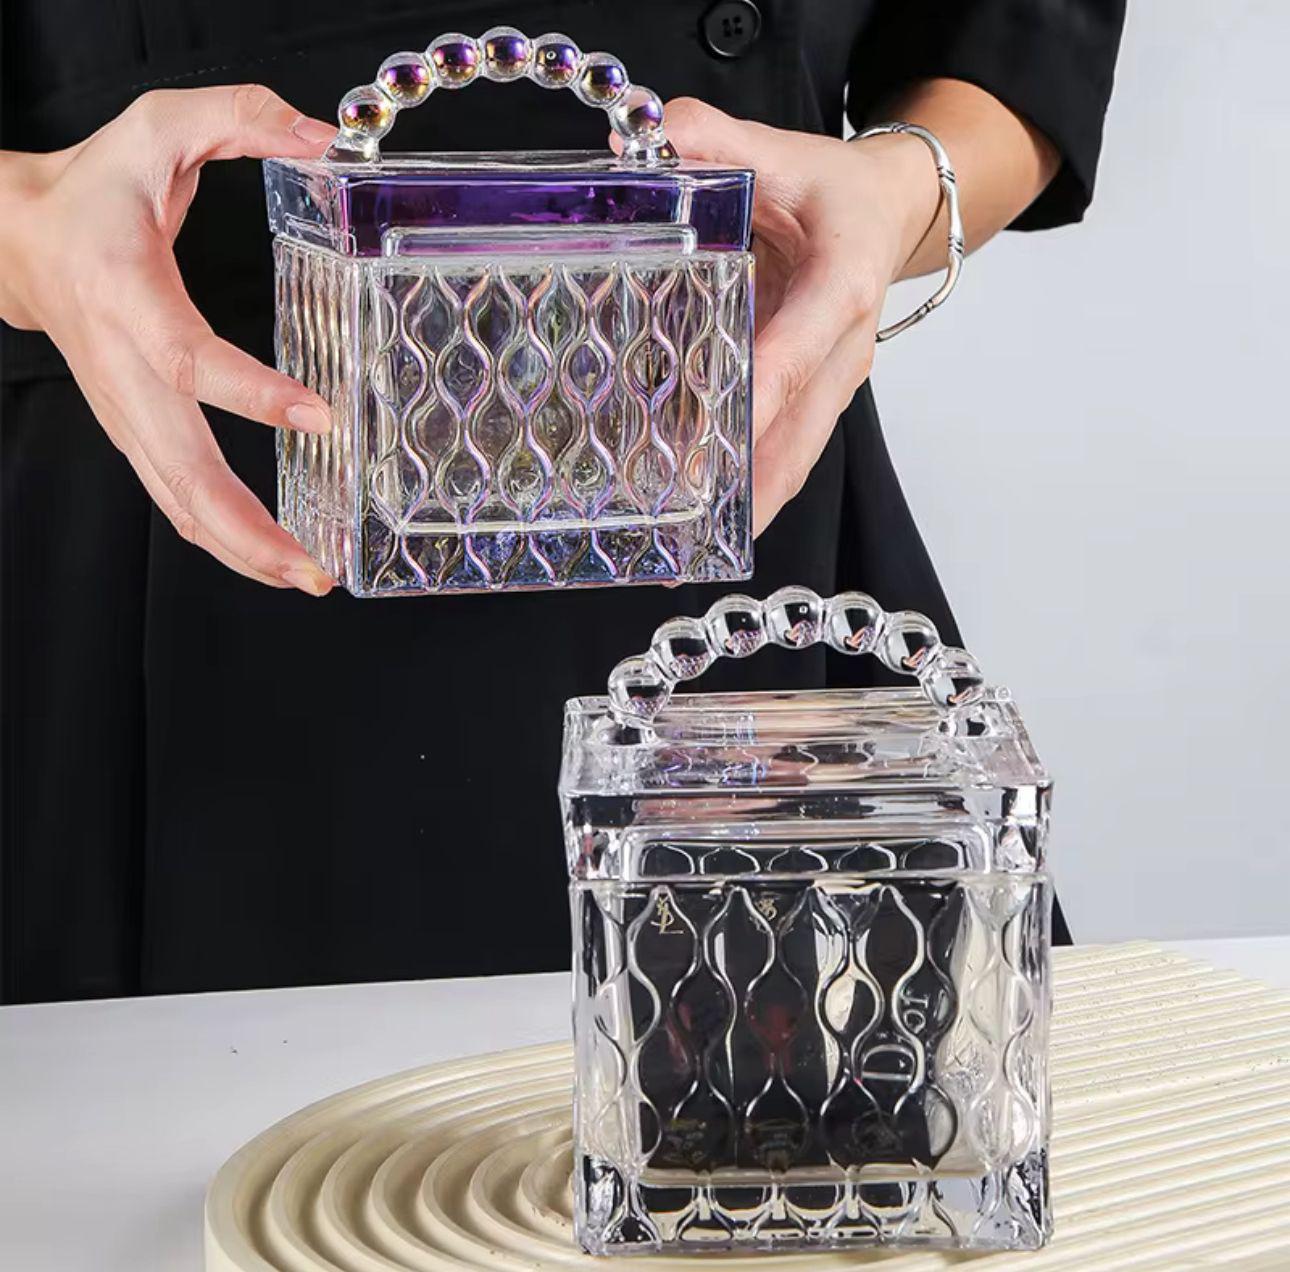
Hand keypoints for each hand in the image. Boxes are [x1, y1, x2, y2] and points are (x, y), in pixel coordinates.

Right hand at [0, 85, 338, 593]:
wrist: (19, 239)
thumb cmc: (94, 187)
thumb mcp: (158, 125)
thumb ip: (239, 117)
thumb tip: (325, 137)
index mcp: (128, 296)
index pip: (189, 357)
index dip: (251, 393)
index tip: (319, 416)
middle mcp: (123, 370)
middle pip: (182, 470)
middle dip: (249, 528)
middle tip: (314, 568)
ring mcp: (125, 412)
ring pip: (179, 501)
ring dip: (242, 550)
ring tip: (309, 578)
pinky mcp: (135, 432)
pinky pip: (178, 499)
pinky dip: (224, 537)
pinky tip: (274, 559)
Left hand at [658, 99, 941, 535]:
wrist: (887, 213)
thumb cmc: (835, 189)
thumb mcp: (782, 149)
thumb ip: (716, 139)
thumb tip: (649, 142)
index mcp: (844, 282)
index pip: (800, 346)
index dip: (762, 394)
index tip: (723, 437)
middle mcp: (847, 345)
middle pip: (802, 428)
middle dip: (749, 481)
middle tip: (690, 521)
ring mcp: (836, 379)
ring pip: (798, 454)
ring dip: (751, 500)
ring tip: (691, 542)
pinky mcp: (819, 396)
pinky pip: (788, 450)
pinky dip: (753, 487)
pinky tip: (709, 516)